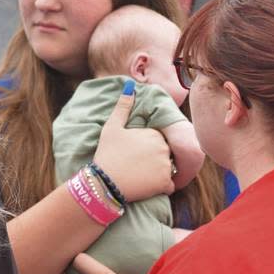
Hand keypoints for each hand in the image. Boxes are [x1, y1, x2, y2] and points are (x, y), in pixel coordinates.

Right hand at [93, 84, 173, 200]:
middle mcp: (163, 149)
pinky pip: (168, 185)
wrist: (105, 183)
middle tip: (134, 165)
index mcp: (154, 134)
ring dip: (157, 173)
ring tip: (139, 175)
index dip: (144, 146)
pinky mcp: (165, 184)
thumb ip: (123, 107)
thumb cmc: (107, 153)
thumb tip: (130, 86)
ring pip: (166, 169)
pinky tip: (145, 185)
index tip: (131, 153)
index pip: (156, 140)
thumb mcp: (112, 127)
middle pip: (163, 154)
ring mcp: (165, 167)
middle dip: (153, 159)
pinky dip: (159, 187)